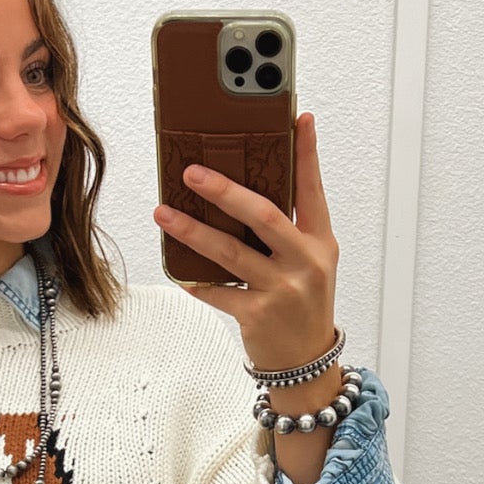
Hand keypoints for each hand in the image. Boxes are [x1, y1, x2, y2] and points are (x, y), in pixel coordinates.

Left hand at [154, 111, 339, 373]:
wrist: (307, 363)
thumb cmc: (303, 305)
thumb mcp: (309, 263)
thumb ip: (287, 230)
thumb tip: (241, 192)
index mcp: (320, 243)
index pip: (313, 190)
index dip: (307, 154)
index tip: (300, 119)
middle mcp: (304, 263)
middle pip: (264, 217)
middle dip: (226, 191)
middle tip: (192, 172)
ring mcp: (282, 290)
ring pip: (231, 253)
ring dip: (193, 231)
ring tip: (164, 214)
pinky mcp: (257, 315)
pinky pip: (218, 292)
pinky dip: (196, 281)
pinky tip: (179, 271)